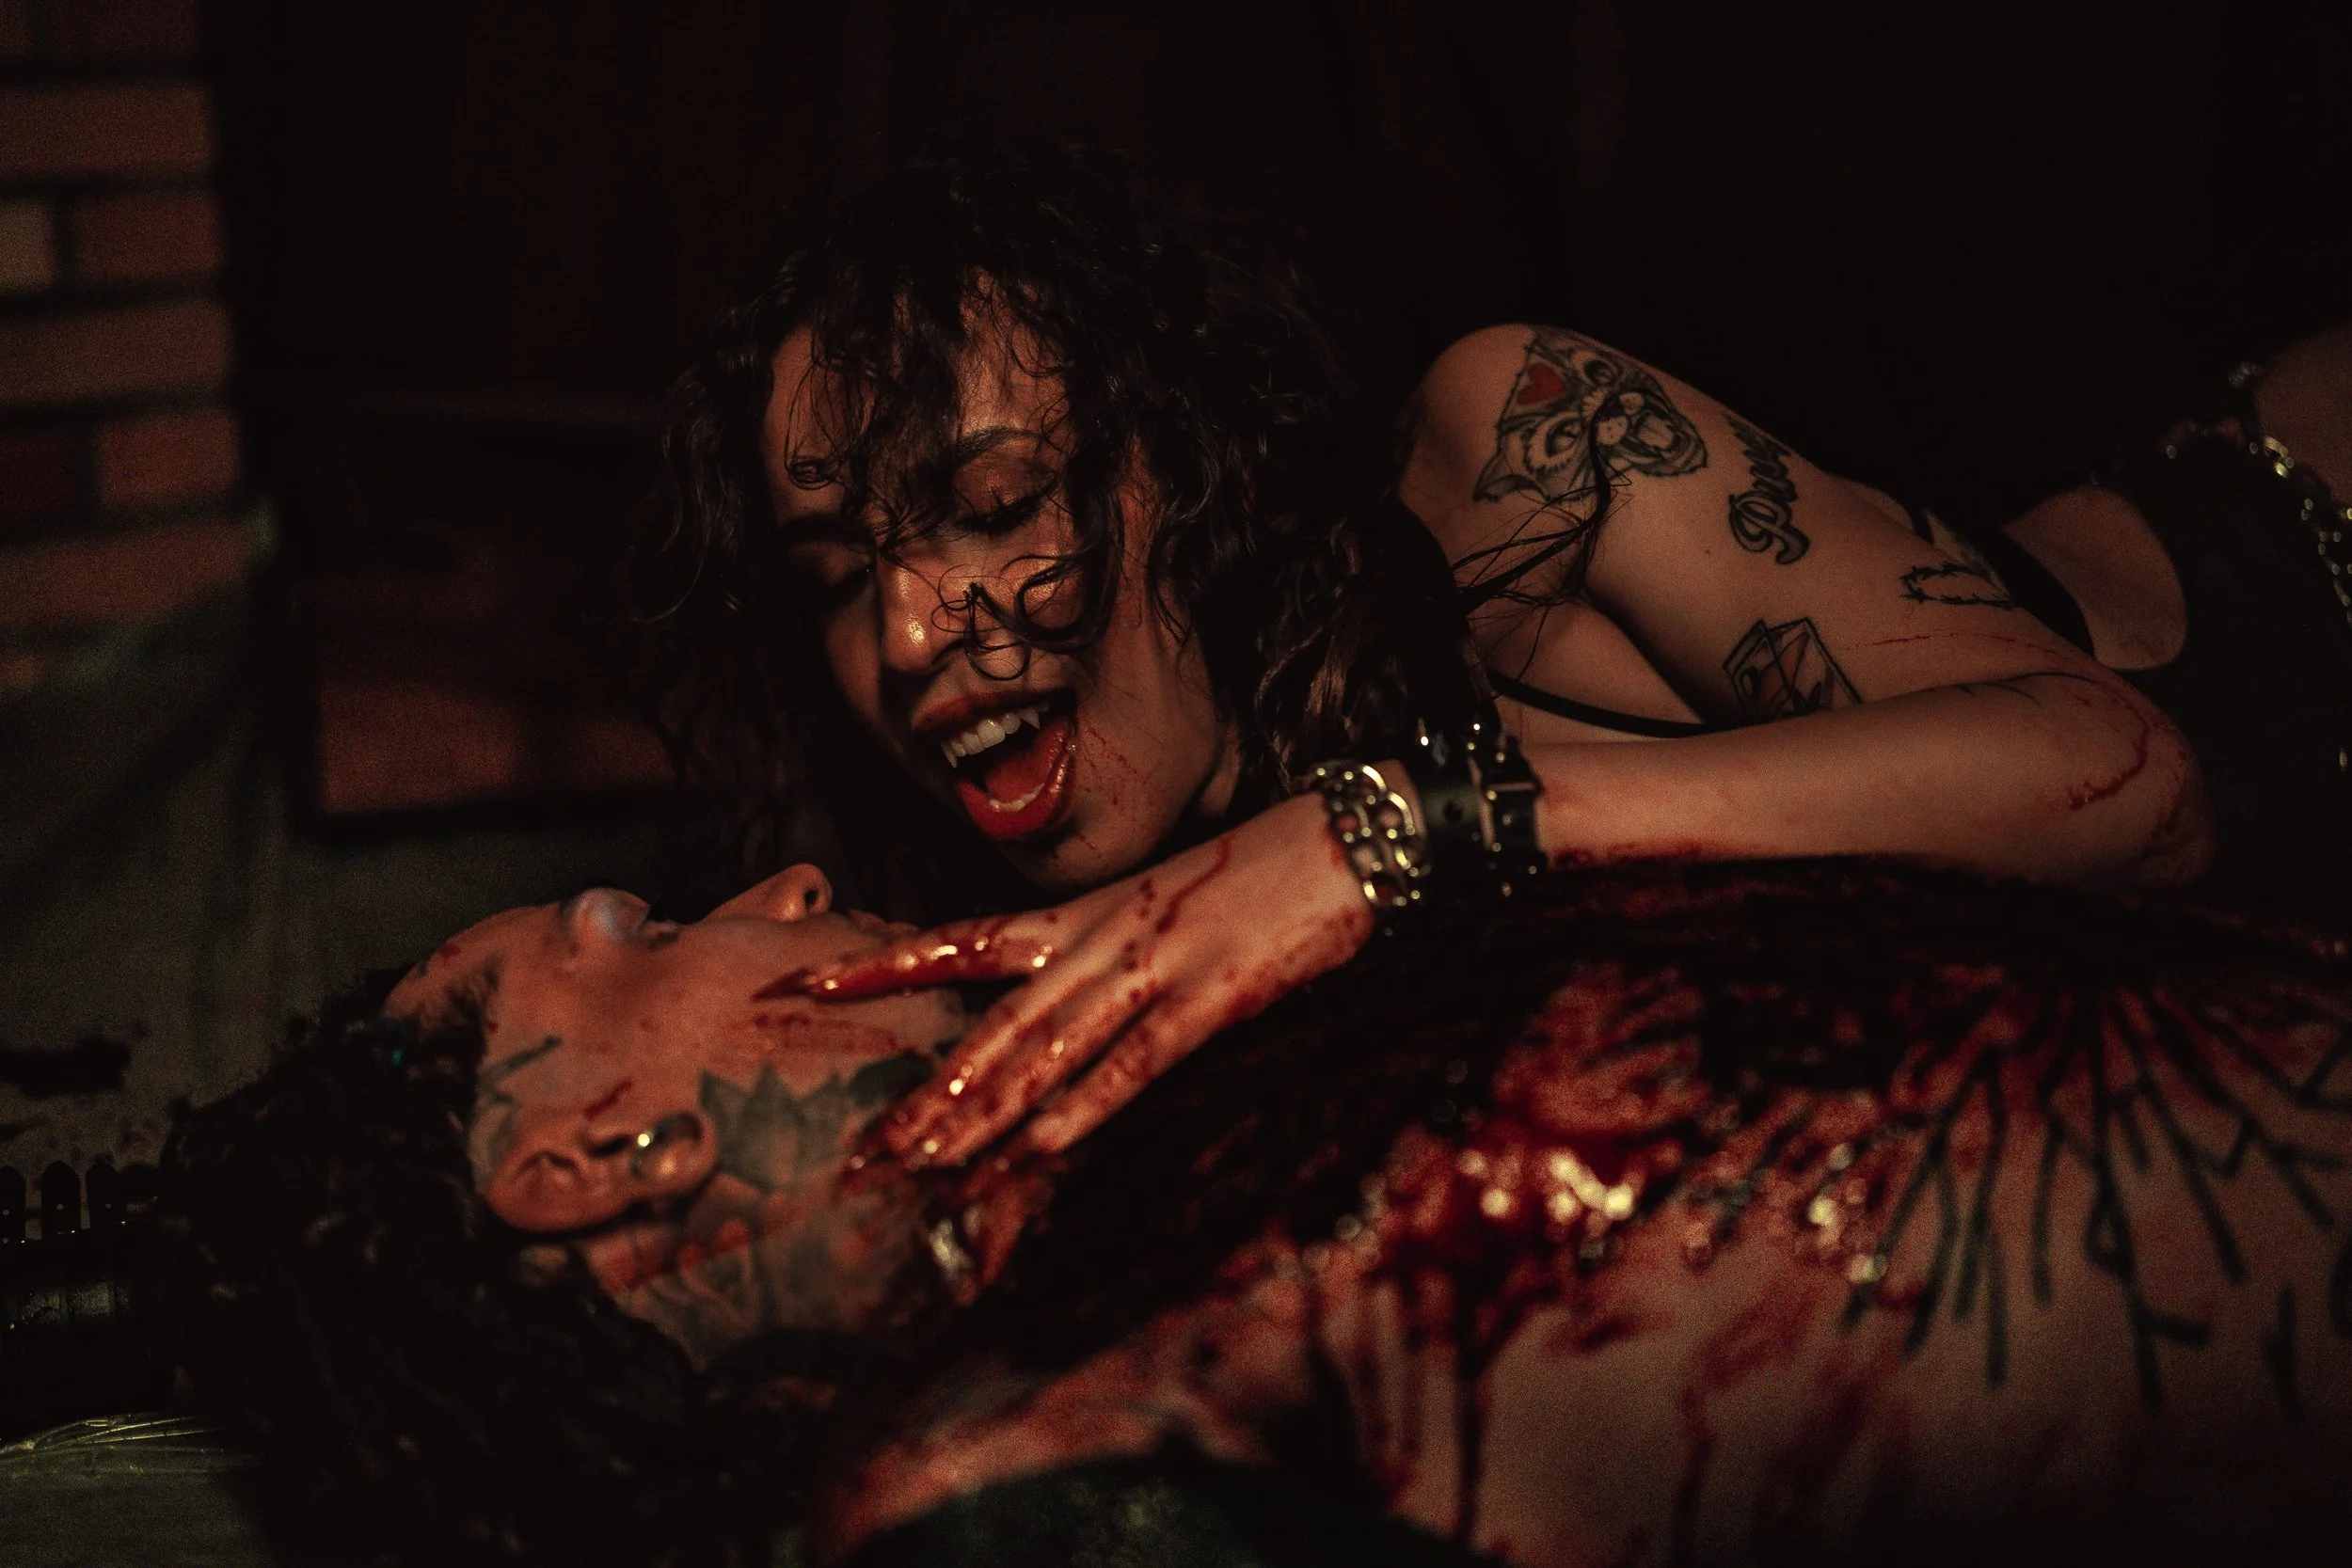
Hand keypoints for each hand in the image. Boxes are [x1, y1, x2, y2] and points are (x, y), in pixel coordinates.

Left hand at [794, 792, 1374, 1166]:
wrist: (1353, 836)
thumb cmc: (1260, 873)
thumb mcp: (1162, 907)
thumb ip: (1101, 954)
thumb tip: (1050, 1007)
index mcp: (1082, 914)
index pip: (960, 941)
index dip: (880, 963)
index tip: (805, 979)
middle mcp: (1100, 938)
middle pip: (990, 1021)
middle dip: (926, 1091)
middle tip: (863, 1148)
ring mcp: (1154, 965)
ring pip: (1048, 1048)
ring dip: (984, 1112)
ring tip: (925, 1164)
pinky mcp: (1212, 995)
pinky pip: (1134, 1062)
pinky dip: (1085, 1106)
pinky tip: (1039, 1146)